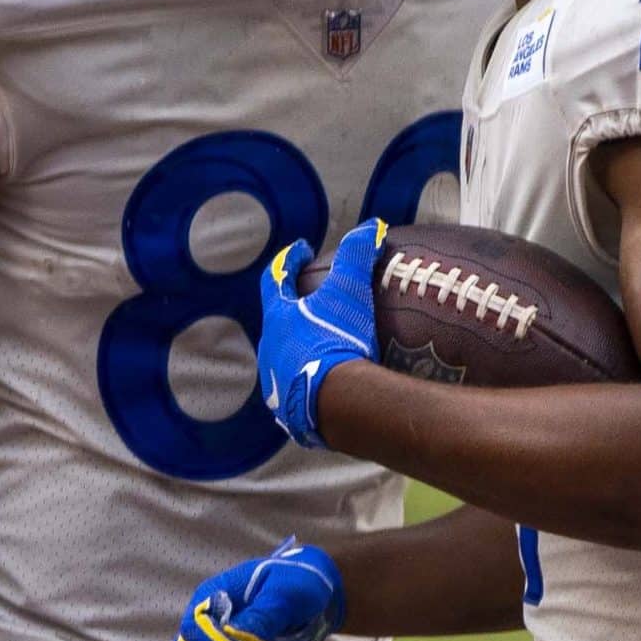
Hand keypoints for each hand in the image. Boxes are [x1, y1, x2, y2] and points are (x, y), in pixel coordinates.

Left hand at [257, 220, 384, 448]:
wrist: (336, 403)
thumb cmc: (336, 339)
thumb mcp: (349, 292)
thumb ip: (357, 256)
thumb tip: (371, 226)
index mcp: (278, 318)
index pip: (275, 279)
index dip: (288, 260)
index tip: (302, 249)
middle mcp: (269, 349)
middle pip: (277, 322)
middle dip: (293, 310)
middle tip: (315, 304)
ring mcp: (276, 383)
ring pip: (285, 359)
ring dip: (300, 349)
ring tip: (325, 346)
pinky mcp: (289, 413)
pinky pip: (298, 392)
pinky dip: (311, 382)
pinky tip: (329, 385)